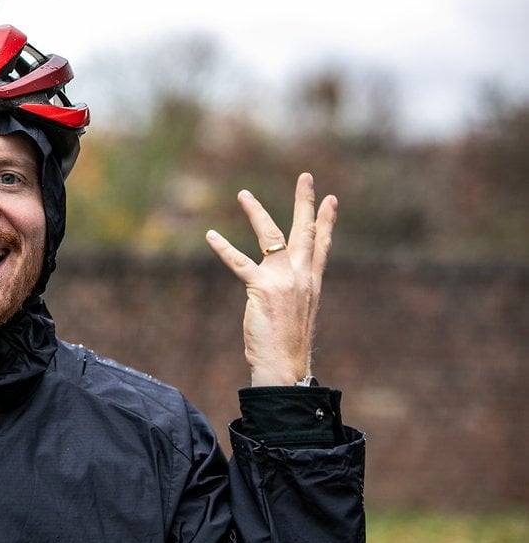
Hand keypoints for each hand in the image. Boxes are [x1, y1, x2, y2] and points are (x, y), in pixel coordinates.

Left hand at [205, 172, 337, 385]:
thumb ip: (294, 293)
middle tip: (306, 176)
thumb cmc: (288, 345)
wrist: (285, 365)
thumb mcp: (298, 313)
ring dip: (256, 212)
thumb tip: (287, 288)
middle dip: (305, 202)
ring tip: (244, 194)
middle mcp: (302, 276)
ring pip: (271, 236)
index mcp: (312, 282)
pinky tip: (211, 236)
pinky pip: (239, 262)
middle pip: (305, 231)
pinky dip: (223, 248)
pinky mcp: (261, 288)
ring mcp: (283, 280)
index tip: (331, 199)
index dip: (327, 221)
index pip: (322, 245)